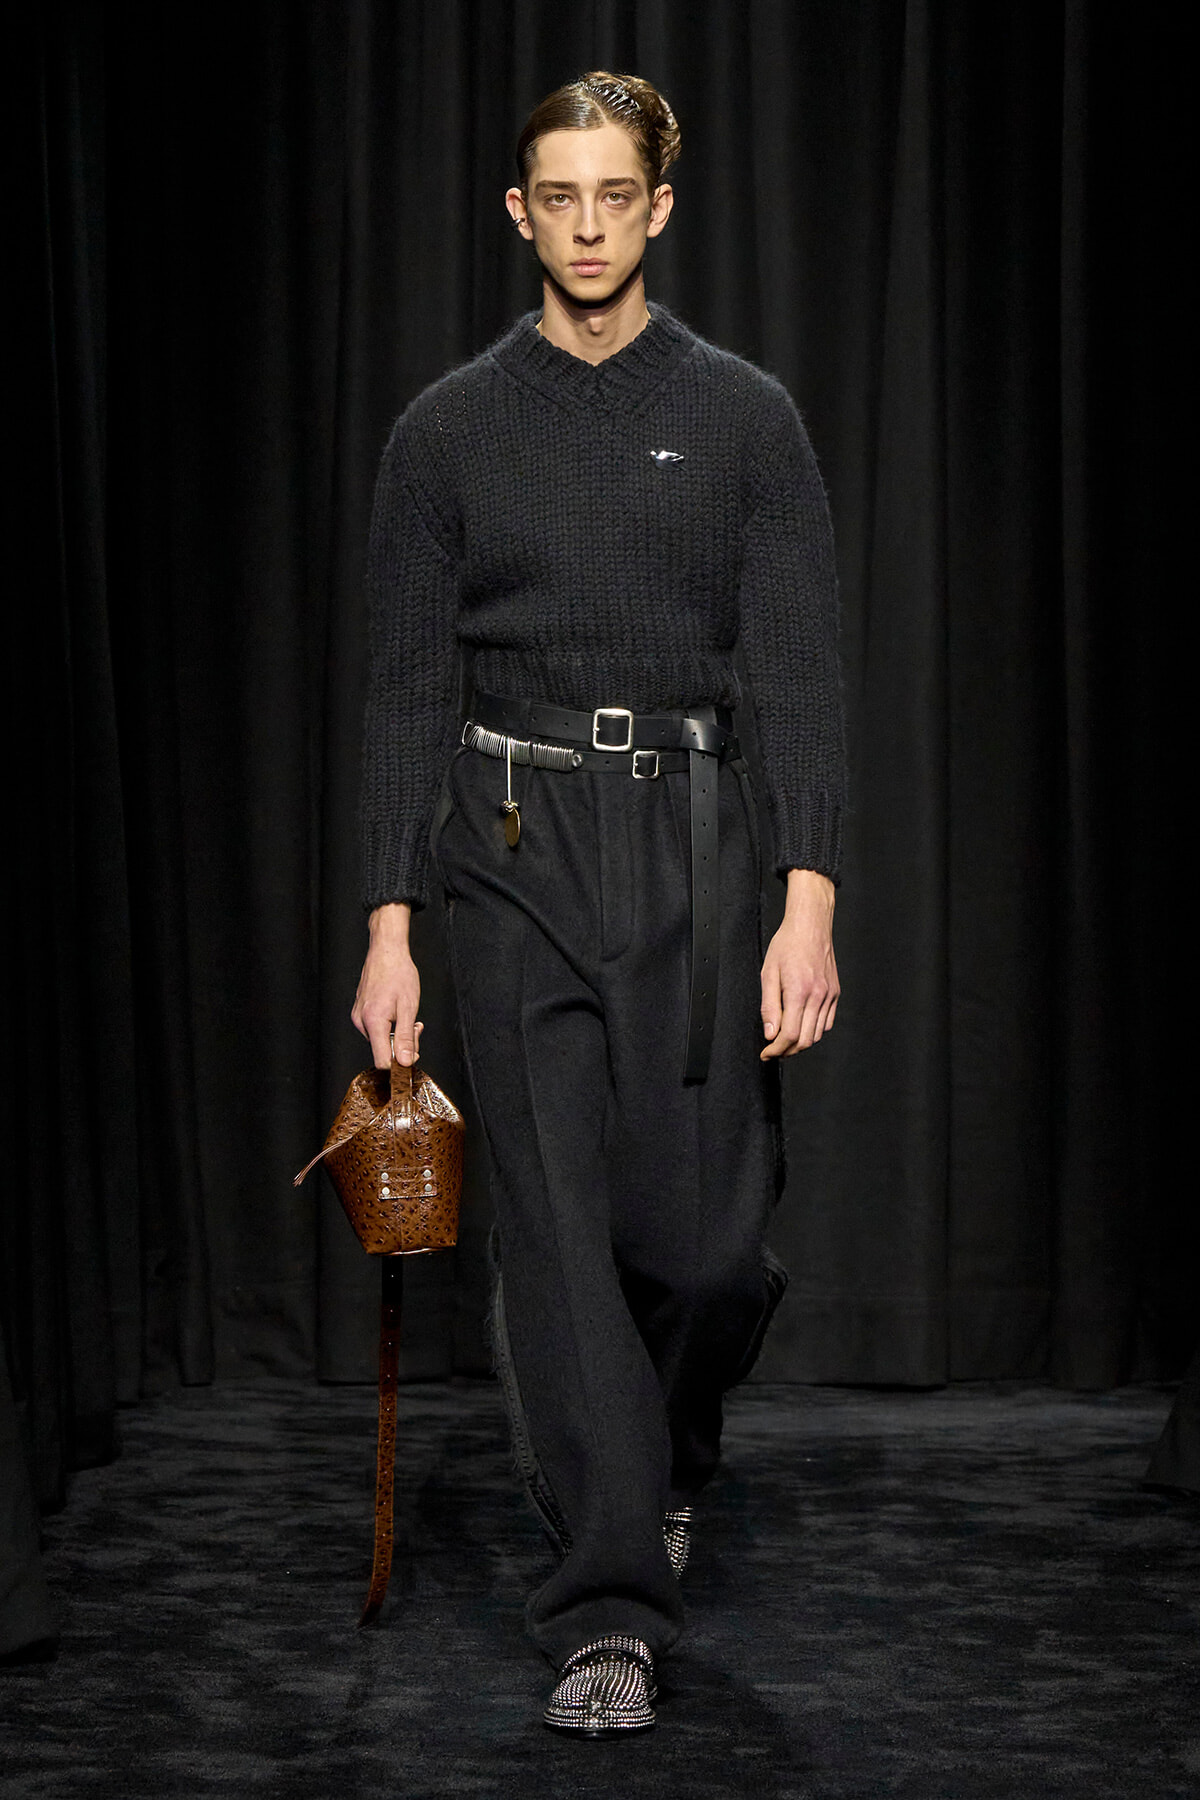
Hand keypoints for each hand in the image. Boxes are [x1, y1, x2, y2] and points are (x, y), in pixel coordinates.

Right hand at [351, 903, 423, 1068]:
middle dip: (403, 1043)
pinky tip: (396, 1011)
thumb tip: (405, 1062)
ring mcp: (358, 1017)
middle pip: (383, 1050)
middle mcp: (361, 1022)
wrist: (386, 952)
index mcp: (373, 1022)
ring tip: (406, 1014)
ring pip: (380, 1039)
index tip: (413, 1054)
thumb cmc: (399, 974)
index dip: (399, 1062)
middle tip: (415, 1026)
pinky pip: (376, 1029)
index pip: (382, 1060)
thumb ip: (406, 1037)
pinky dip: (389, 1025)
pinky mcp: (359, 1012)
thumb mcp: (409, 1008)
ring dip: (397, 1033)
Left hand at [759, 870, 838, 1058]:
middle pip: (805, 1040)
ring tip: (785, 1040)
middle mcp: (818, 996)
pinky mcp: (835, 993)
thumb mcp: (768, 973)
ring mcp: (829, 995)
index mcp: (799, 991)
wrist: (810, 926)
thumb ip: (769, 1006)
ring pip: (817, 1034)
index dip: (776, 1049)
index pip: (789, 1034)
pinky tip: (802, 1026)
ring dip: (800, 1043)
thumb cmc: (787, 945)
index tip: (766, 1053)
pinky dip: (814, 1031)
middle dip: (787, 1051)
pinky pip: (827, 1023)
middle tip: (773, 1050)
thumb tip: (770, 1033)